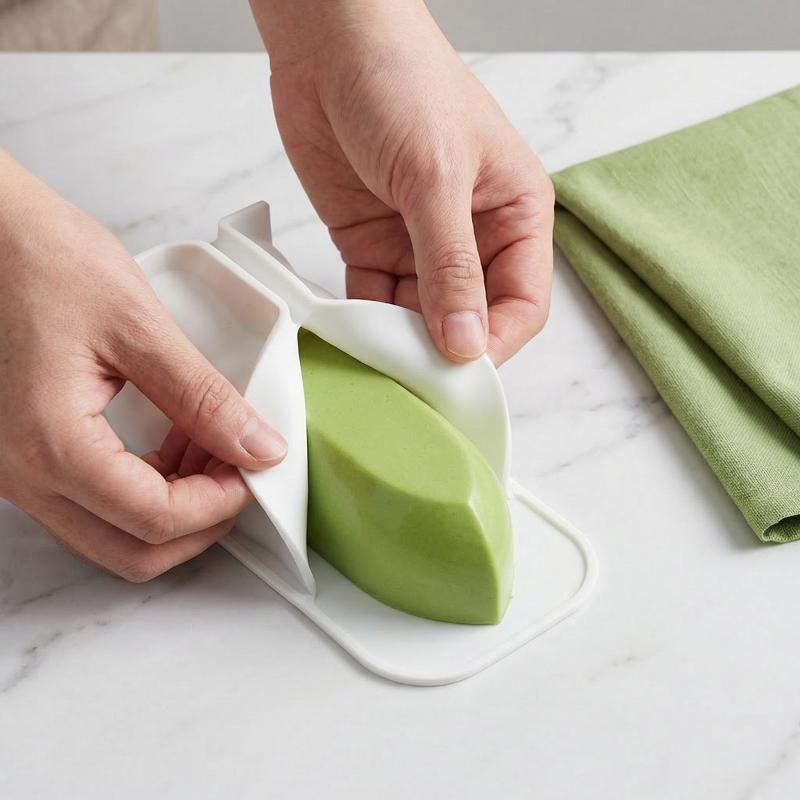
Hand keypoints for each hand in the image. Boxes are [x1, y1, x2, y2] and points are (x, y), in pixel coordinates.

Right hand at [0, 151, 286, 580]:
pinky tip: (175, 440)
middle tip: (239, 473)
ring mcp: (17, 469)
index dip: (219, 504)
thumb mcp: (137, 325)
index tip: (255, 468)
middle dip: (199, 524)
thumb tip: (257, 444)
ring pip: (111, 532)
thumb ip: (203, 396)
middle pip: (130, 552)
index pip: (154, 519)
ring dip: (173, 505)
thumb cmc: (37, 258)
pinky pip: (92, 499)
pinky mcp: (23, 452)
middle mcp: (22, 474)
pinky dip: (144, 486)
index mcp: (50, 444)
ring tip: (211, 445)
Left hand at [252, 0, 553, 363]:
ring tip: (378, 364)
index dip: (496, 342)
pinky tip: (351, 339)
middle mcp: (472, 236)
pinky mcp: (372, 245)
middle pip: (470, 318)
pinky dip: (362, 323)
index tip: (461, 373)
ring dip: (399, 342)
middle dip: (445, 351)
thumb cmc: (403, 82)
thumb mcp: (437, 177)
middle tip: (415, 381)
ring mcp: (420, 244)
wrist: (328, 42)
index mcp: (515, 213)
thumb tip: (465, 342)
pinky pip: (373, 301)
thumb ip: (450, 266)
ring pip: (419, 318)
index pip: (521, 302)